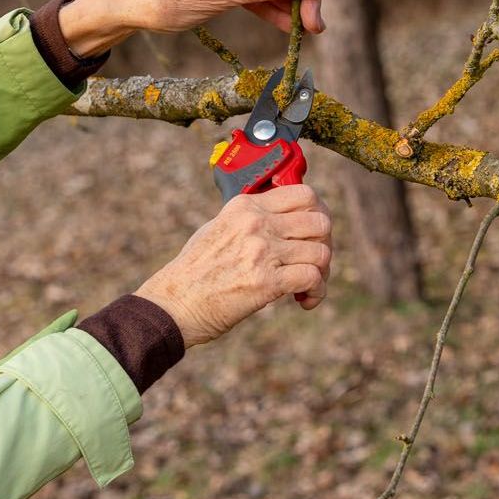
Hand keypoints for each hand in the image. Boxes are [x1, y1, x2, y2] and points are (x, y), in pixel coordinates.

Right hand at [134, 184, 332, 348]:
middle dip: (324, 244)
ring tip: (309, 286)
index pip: (303, 194)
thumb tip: (281, 221)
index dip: (318, 213)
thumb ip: (248, 220)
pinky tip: (305, 300)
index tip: (314, 232)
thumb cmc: (192, 272)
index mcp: (244, 206)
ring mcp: (262, 251)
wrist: (174, 304)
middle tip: (314, 261)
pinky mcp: (267, 281)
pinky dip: (317, 292)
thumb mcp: (216, 228)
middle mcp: (256, 223)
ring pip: (321, 252)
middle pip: (320, 221)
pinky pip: (312, 278)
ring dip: (322, 272)